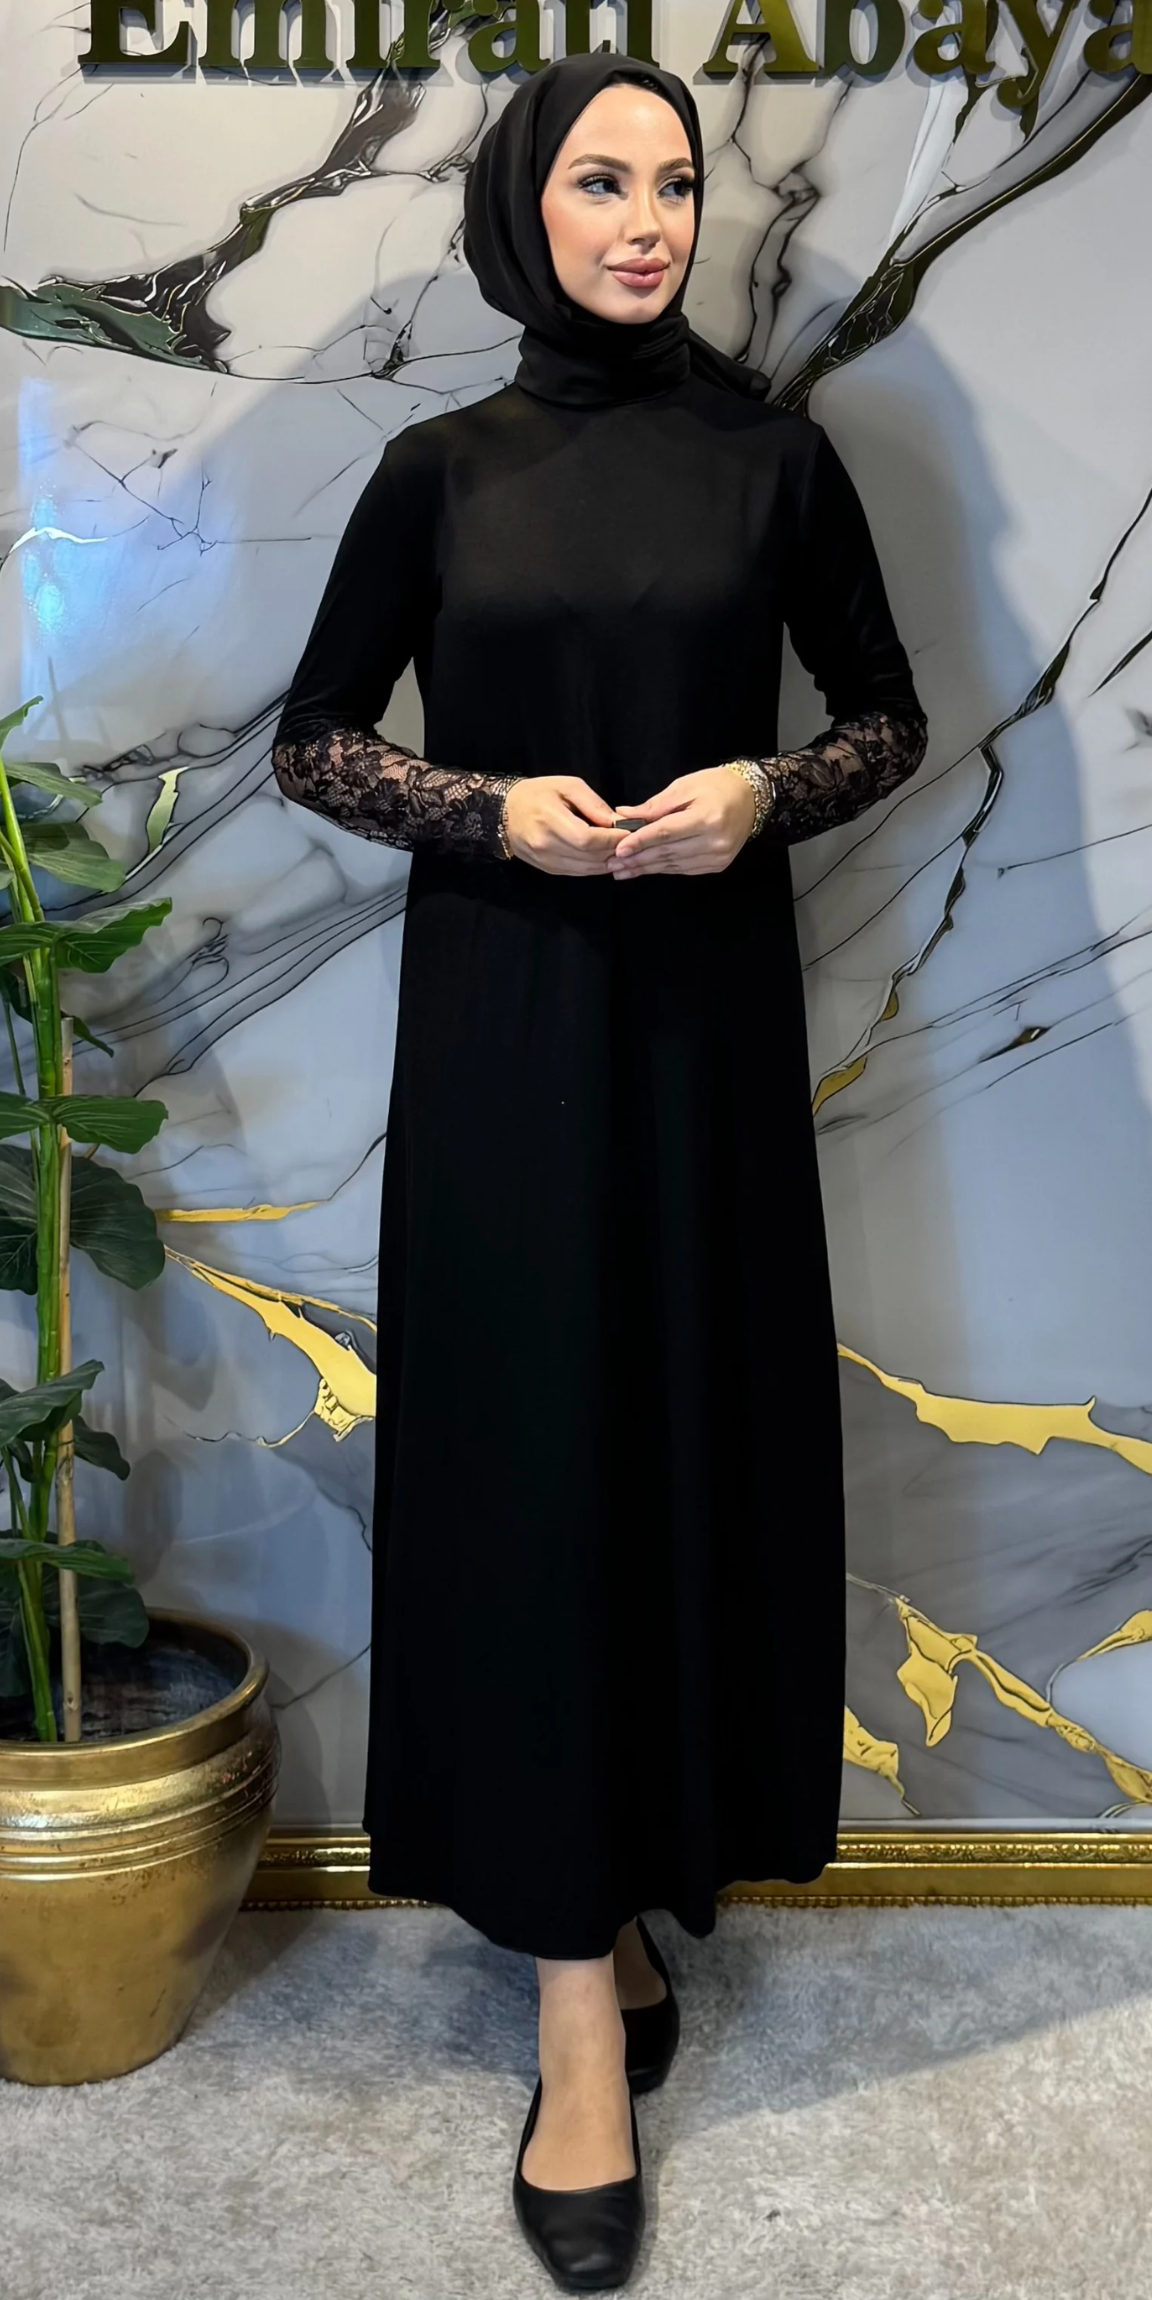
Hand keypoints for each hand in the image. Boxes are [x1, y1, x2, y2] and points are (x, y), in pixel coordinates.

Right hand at [503, 775, 620, 875]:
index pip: (588, 839)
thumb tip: (618, 823)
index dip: (612, 839)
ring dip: (607, 862)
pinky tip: (605, 859)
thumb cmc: (537, 794)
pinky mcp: (547, 869)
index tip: (631, 833)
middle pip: (589, 856)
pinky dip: (594, 867)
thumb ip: (593, 804)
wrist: (503, 812)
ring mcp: (545, 861)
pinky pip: (577, 873)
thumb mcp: (567, 786)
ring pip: (585, 869)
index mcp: (549, 820)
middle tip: (632, 843)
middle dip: (614, 851)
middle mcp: (546, 845)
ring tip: (622, 852)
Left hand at [608, 768, 755, 877]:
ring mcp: (718, 857)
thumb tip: (624, 815)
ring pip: (674, 865)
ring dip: (646, 868)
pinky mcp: (718, 865)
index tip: (618, 849)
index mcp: (707, 818)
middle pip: (668, 853)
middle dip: (637, 859)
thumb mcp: (685, 787)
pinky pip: (684, 869)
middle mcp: (715, 842)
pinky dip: (663, 868)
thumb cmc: (716, 786)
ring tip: (622, 870)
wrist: (751, 798)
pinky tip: (645, 869)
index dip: (640, 842)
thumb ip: (655, 805)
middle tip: (612, 864)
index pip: (666, 833)